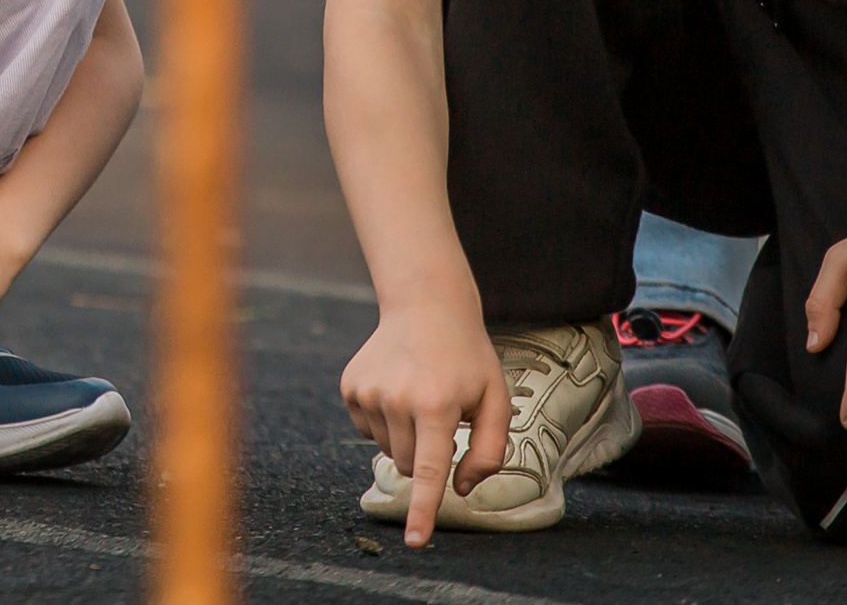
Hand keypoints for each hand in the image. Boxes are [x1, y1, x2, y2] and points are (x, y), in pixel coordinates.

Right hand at [340, 302, 511, 547]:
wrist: (426, 305)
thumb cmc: (467, 357)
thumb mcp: (496, 398)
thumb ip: (490, 450)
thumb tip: (461, 487)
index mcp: (436, 405)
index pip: (430, 471)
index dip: (424, 510)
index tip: (414, 541)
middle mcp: (396, 399)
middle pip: (411, 466)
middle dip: (428, 453)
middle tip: (442, 414)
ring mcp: (368, 392)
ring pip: (389, 450)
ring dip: (407, 436)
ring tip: (419, 395)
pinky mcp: (350, 387)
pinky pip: (369, 430)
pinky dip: (386, 421)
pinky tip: (398, 389)